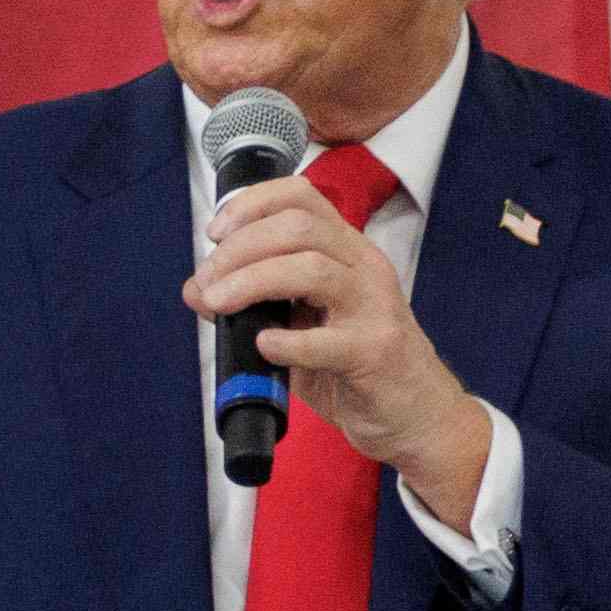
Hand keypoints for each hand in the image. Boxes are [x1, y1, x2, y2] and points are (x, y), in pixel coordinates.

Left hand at [190, 173, 497, 530]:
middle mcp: (363, 268)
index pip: (301, 198)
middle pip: (299, 229)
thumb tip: (196, 288)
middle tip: (209, 281)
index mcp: (345, 252)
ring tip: (219, 305)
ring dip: (253, 282)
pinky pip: (329, 341)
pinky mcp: (376, 352)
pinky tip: (264, 345)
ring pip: (312, 270)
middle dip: (241, 248)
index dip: (251, 205)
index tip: (215, 233)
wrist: (415, 413)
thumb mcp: (297, 327)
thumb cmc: (354, 364)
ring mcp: (374, 308)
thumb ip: (250, 304)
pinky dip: (288, 341)